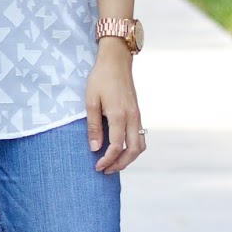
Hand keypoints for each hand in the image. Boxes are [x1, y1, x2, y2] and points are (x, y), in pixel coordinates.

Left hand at [85, 46, 145, 173]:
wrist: (116, 60)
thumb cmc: (100, 78)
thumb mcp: (91, 101)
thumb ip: (93, 126)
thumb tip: (95, 148)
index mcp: (119, 116)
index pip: (116, 147)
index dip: (107, 160)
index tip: (97, 166)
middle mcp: (132, 118)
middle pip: (133, 151)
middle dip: (120, 164)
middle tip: (106, 170)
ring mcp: (137, 116)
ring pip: (140, 145)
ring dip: (129, 158)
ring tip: (114, 163)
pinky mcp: (137, 113)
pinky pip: (140, 136)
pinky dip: (132, 147)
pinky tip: (120, 149)